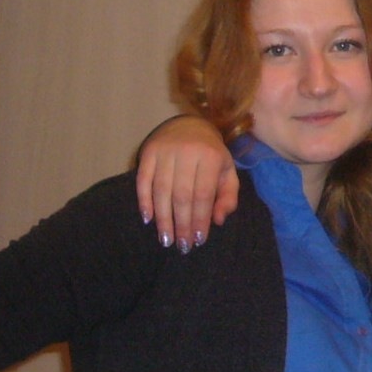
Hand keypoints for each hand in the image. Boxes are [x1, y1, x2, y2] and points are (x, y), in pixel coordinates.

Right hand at [135, 116, 238, 252]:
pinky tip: (148, 219)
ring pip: (161, 190)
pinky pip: (143, 180)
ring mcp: (165, 151)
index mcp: (210, 156)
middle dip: (181, 224)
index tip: (198, 240)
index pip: (203, 194)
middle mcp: (186, 152)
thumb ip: (228, 197)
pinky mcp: (148, 151)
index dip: (200, 219)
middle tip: (182, 245)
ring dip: (163, 218)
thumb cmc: (212, 156)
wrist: (190, 125)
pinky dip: (144, 201)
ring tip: (166, 239)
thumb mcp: (227, 173)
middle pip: (181, 195)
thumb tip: (218, 220)